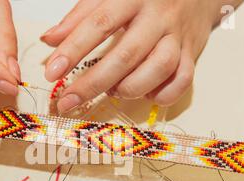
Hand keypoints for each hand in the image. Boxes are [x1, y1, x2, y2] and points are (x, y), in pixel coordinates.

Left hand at [41, 0, 241, 111]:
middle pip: (126, 55)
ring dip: (130, 88)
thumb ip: (80, 17)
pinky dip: (162, 95)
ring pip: (158, 69)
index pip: (99, 23)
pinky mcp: (193, 54)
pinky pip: (183, 81)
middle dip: (93, 83)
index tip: (52, 72)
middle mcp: (157, 17)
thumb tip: (50, 39)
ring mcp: (177, 37)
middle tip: (68, 101)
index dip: (73, 50)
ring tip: (113, 91)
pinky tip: (146, 93)